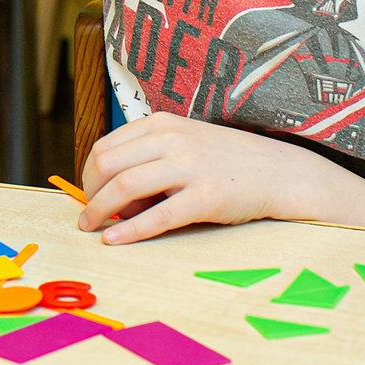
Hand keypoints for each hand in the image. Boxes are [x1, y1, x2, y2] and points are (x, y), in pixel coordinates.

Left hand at [77, 113, 360, 242]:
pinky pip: (157, 216)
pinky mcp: (206, 197)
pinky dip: (129, 230)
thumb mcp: (183, 144)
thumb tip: (107, 194)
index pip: (106, 146)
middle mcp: (172, 140)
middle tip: (86, 216)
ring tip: (92, 229)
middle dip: (89, 193)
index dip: (88, 174)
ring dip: (100, 211)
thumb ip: (148, 158)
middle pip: (108, 164)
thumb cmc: (224, 162)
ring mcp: (190, 167)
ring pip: (125, 187)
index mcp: (162, 124)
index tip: (88, 193)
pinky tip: (114, 240)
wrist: (278, 172)